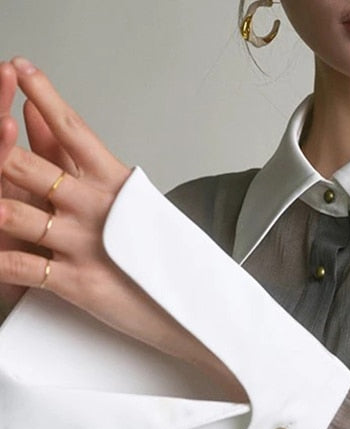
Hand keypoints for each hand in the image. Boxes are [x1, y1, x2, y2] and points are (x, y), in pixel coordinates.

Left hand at [0, 58, 245, 400]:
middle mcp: (97, 208)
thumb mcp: (138, 205)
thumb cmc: (168, 258)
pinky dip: (0, 261)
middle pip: (23, 165)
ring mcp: (84, 244)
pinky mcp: (76, 283)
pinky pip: (18, 266)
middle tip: (3, 160)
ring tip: (3, 212)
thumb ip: (88, 167)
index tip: (17, 69)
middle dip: (1, 161)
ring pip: (11, 213)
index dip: (41, 94)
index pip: (71, 128)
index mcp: (118, 184)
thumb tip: (49, 125)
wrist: (199, 308)